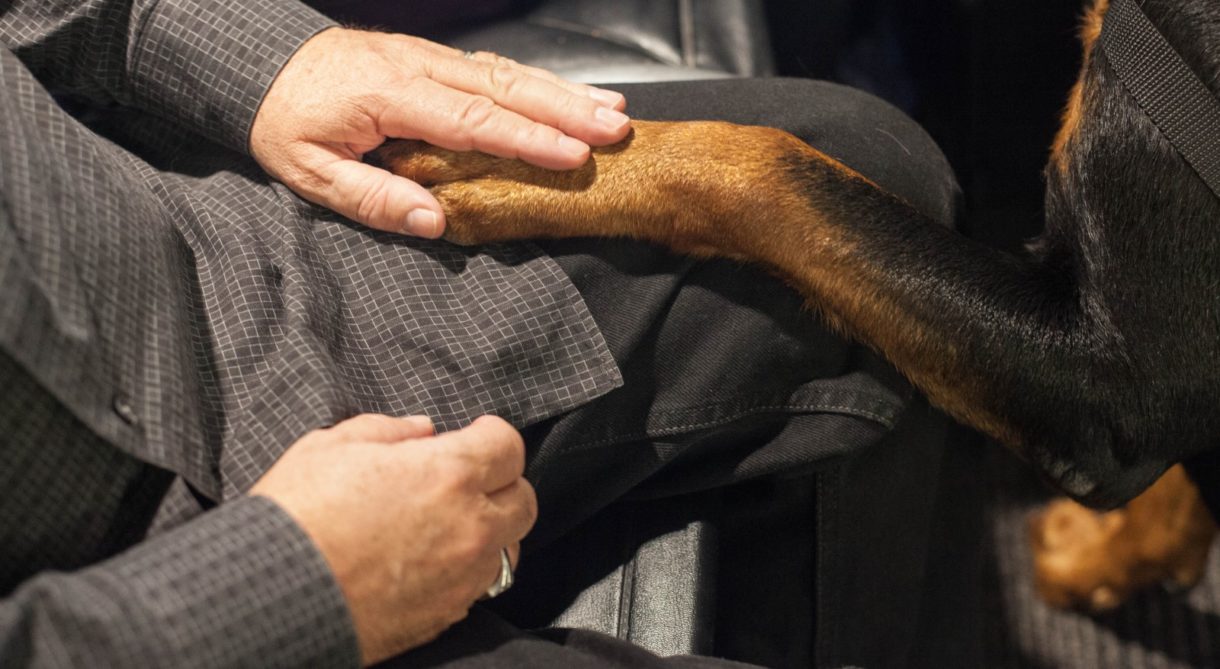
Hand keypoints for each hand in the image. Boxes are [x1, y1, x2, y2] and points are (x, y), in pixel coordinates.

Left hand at [249, 27, 630, 236]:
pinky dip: (537, 80)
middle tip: (616, 129)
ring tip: (613, 111)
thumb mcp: (309, 174)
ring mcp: (428, 56)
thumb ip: (371, 199)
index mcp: (388, 96)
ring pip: (507, 71)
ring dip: (563, 91)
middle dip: (566, 109)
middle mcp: (417, 66)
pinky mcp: (432, 56)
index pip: (471, 120)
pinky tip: (570, 94)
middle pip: (504, 86)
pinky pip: (494, 67)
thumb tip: (435, 222)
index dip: (526, 138)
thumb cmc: (284, 122)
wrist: (260, 63)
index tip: (573, 154)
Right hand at [250, 414, 536, 664]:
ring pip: (509, 547)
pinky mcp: (447, 613)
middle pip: (524, 499)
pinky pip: (479, 586)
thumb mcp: (331, 447)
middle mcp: (470, 525)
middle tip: (467, 480)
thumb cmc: (296, 515)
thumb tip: (423, 430)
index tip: (473, 435)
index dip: (490, 436)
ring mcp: (463, 575)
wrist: (269, 596)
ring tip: (452, 524)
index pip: (508, 445)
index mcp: (449, 473)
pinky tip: (432, 561)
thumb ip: (388, 430)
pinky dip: (467, 569)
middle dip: (501, 483)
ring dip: (491, 530)